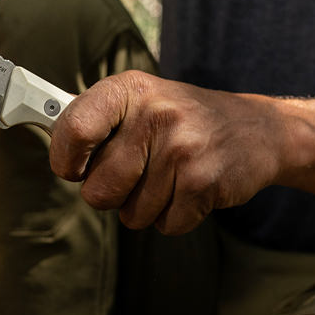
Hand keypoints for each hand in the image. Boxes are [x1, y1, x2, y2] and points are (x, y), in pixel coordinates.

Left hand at [47, 71, 290, 234]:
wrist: (258, 129)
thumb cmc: (184, 120)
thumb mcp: (143, 101)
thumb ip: (98, 122)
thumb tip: (55, 153)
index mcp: (130, 90)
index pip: (74, 129)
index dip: (65, 159)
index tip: (74, 168)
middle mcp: (154, 114)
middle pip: (98, 189)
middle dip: (112, 195)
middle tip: (136, 174)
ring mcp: (181, 148)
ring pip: (132, 214)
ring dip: (147, 207)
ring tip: (171, 177)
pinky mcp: (203, 181)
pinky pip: (165, 225)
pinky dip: (175, 216)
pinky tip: (191, 188)